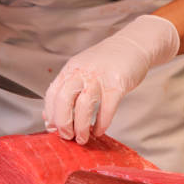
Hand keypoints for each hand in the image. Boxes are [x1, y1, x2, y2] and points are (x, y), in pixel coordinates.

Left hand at [43, 15, 178, 143]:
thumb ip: (67, 89)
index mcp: (71, 69)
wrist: (133, 44)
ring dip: (81, 127)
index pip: (52, 94)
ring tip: (82, 139)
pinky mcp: (117, 84)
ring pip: (84, 106)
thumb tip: (50, 116)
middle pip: (64, 100)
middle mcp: (82, 72)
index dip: (50, 114)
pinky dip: (102, 123)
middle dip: (63, 123)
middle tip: (67, 136)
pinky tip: (99, 131)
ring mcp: (99, 77)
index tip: (53, 128)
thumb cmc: (107, 62)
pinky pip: (107, 108)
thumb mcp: (82, 70)